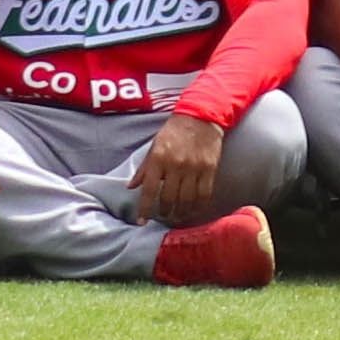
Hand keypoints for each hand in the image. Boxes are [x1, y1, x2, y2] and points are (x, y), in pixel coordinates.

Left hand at [130, 108, 228, 226]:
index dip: (144, 208)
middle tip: (163, 215)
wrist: (200, 117)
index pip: (149, 189)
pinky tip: (194, 210)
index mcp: (158, 158)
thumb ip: (143, 168)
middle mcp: (175, 164)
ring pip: (186, 200)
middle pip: (168, 198)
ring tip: (177, 216)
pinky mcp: (209, 169)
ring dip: (180, 212)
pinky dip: (198, 206)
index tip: (141, 222)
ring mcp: (194, 168)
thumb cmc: (174, 132)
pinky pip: (204, 195)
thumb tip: (130, 187)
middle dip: (164, 211)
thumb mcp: (154, 146)